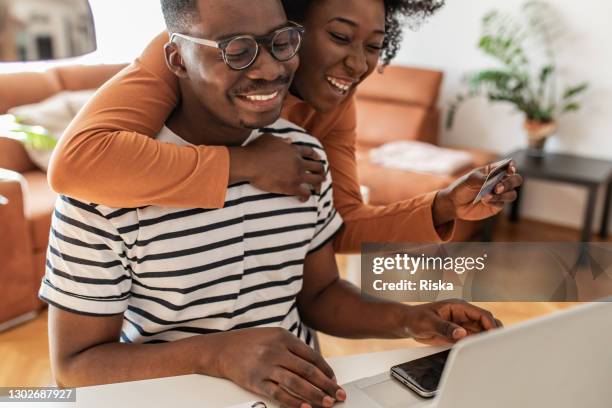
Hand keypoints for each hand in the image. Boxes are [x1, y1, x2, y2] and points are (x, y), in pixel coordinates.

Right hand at [215, 328, 345, 407]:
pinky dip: (294, 402)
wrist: (221, 349)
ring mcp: (265, 366)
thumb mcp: (273, 336)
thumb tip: (316, 367)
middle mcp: (275, 350)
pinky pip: (279, 394)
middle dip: (326, 385)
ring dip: (315, 395)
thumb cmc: (249, 343)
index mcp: (283, 337)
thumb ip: (293, 348)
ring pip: (296, 383)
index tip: (334, 380)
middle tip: (338, 394)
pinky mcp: (255, 381)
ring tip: (327, 403)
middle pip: (307, 370)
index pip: (312, 356)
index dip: (326, 370)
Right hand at [229, 134, 325, 201]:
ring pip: (316, 180)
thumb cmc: (256, 150)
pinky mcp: (291, 187)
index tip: (318, 159)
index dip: (316, 156)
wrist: (250, 164)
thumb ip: (281, 140)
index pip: (310, 152)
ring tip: (318, 189)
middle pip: (317, 167)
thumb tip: (289, 140)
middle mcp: (299, 162)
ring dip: (318, 185)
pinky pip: (305, 193)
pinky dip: (306, 196)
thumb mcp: (270, 139)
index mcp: (294, 150)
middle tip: (322, 177)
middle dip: (321, 172)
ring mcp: (296, 175)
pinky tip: (303, 199)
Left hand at [401, 300, 502, 345]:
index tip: (493, 337)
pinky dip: (477, 344)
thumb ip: (445, 327)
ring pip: (481, 331)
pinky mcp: (458, 334)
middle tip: (495, 345)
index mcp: (458, 307)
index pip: (481, 314)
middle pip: (486, 322)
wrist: (407, 323)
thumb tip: (462, 333)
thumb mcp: (428, 322)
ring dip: (485, 339)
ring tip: (489, 350)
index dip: (490, 325)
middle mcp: (463, 315)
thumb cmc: (415, 318)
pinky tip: (478, 352)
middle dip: (493, 332)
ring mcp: (462, 324)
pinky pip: (472, 339)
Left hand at [434, 161, 522, 222]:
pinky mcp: (496, 205)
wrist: (454, 203)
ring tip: (488, 195)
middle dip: (510, 183)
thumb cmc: (462, 187)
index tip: (509, 170)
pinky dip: (494, 201)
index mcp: (494, 171)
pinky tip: (484, 200)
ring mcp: (499, 194)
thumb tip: (496, 182)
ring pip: (512, 194)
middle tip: (498, 187)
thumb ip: (485, 179)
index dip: (512, 167)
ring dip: (502, 194)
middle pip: (516, 180)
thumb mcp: (471, 179)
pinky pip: (502, 203)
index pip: (509, 166)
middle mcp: (499, 181)